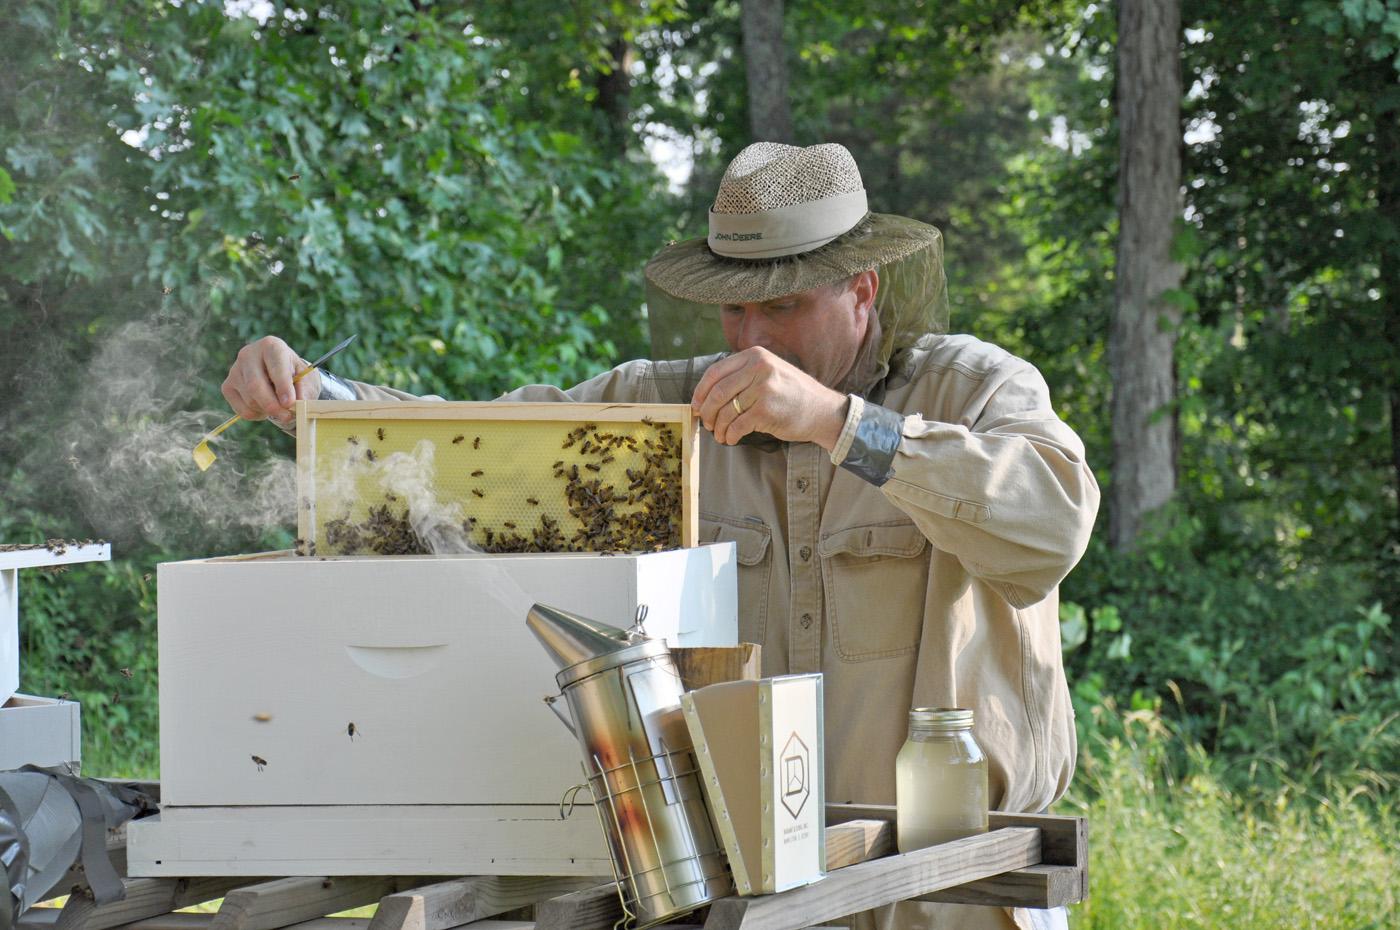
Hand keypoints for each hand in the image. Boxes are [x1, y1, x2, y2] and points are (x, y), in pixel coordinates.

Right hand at [220, 336, 320, 426]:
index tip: (290, 403)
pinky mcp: (227, 387)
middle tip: (287, 416)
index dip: (283, 386)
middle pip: (255, 385)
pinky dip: (257, 415)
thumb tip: (299, 405)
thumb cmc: (295, 375)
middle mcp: (248, 354)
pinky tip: (265, 407)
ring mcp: (234, 370)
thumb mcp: (306, 379)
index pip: (275, 365)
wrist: (280, 375)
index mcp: (271, 346)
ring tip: (280, 408)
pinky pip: (242, 410)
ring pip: (250, 400)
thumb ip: (305, 390)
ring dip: (268, 411)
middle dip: (272, 405)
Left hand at [691, 347, 849, 448]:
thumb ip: (742, 376)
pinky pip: (737, 426)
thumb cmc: (792, 394)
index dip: (700, 391)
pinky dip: (730, 435)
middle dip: (707, 412)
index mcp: (755, 356)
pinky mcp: (766, 411)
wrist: (822, 410)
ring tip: (720, 434)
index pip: (715, 372)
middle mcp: (758, 368)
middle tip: (706, 423)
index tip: (696, 405)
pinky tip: (731, 439)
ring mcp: (763, 389)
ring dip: (718, 427)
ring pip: (725, 411)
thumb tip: (707, 395)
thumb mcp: (769, 371)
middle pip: (717, 393)